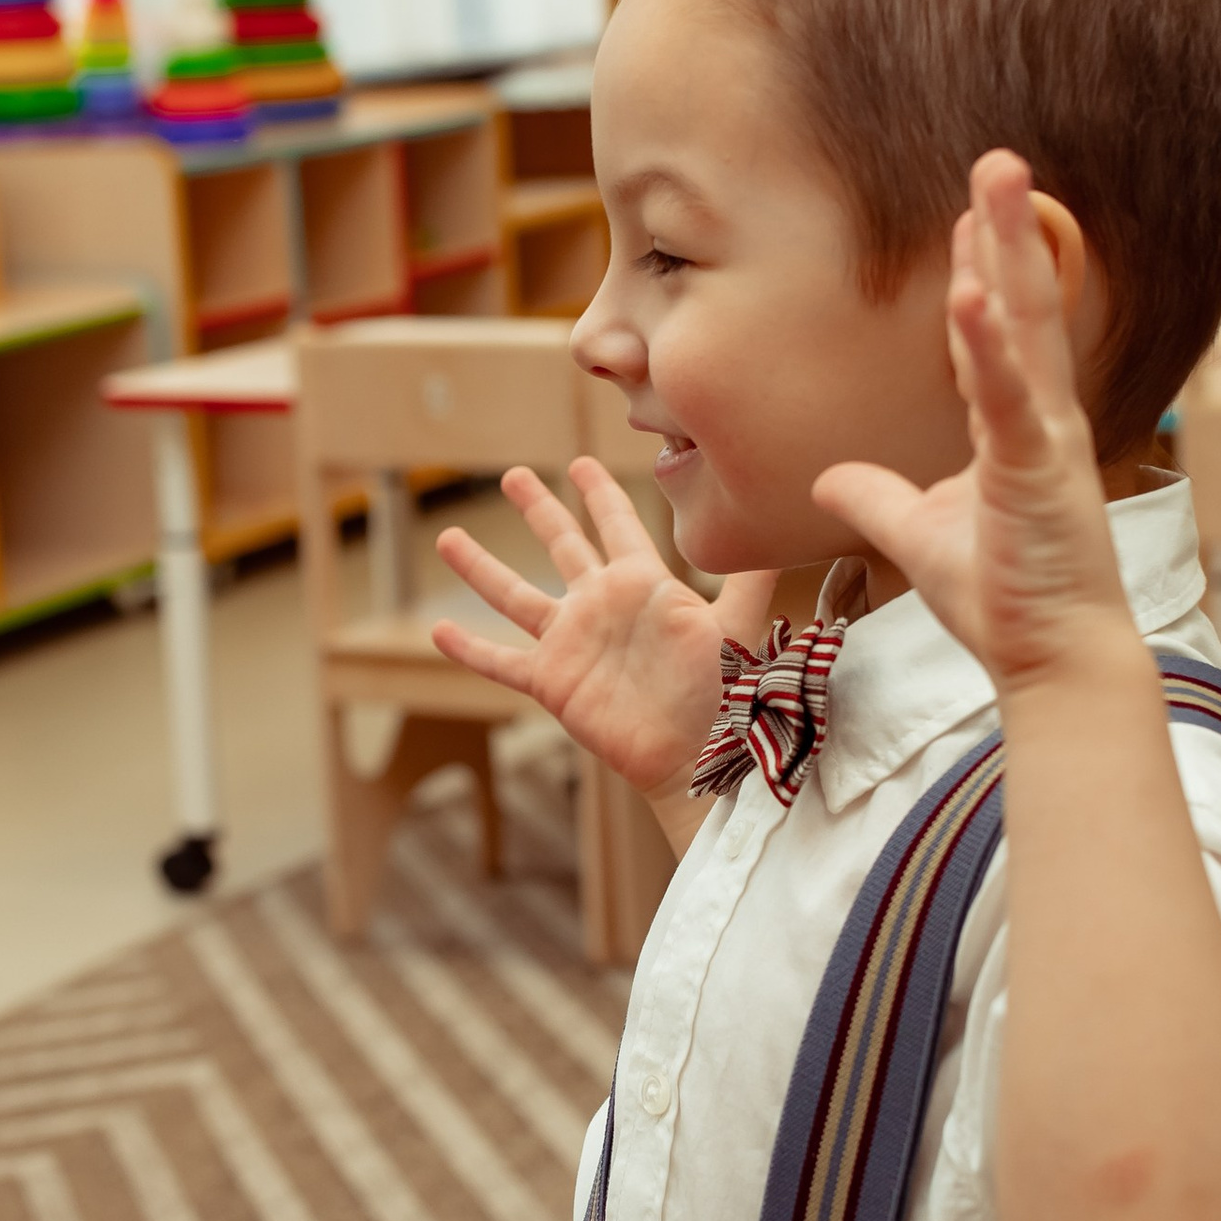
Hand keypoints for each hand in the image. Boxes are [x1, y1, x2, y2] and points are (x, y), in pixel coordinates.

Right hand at [432, 460, 776, 797]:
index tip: (581, 462)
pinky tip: (438, 631)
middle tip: (514, 475)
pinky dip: (470, 648)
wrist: (701, 758)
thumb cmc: (726, 695)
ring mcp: (573, 643)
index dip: (600, 493)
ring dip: (482, 568)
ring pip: (516, 595)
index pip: (617, 525)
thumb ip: (752, 577)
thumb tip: (782, 523)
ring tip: (448, 538)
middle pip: (561, 545)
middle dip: (538, 509)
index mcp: (643, 585)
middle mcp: (602, 606)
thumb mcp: (739, 626)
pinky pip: (502, 662)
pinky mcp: (553, 682)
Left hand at [816, 151, 1135, 700]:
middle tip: (998, 157)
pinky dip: (990, 345)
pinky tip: (974, 291)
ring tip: (998, 179)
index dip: (983, 268)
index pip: (995, 331)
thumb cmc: (1003, 598)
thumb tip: (828, 478)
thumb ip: (876, 499)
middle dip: (1007, 228)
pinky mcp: (1039, 471)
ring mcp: (1046, 439)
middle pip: (1021, 304)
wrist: (1050, 658)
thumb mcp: (919, 535)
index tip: (965, 211)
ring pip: (1025, 327)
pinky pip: (1009, 397)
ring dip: (1011, 249)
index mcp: (1015, 429)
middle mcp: (1040, 419)